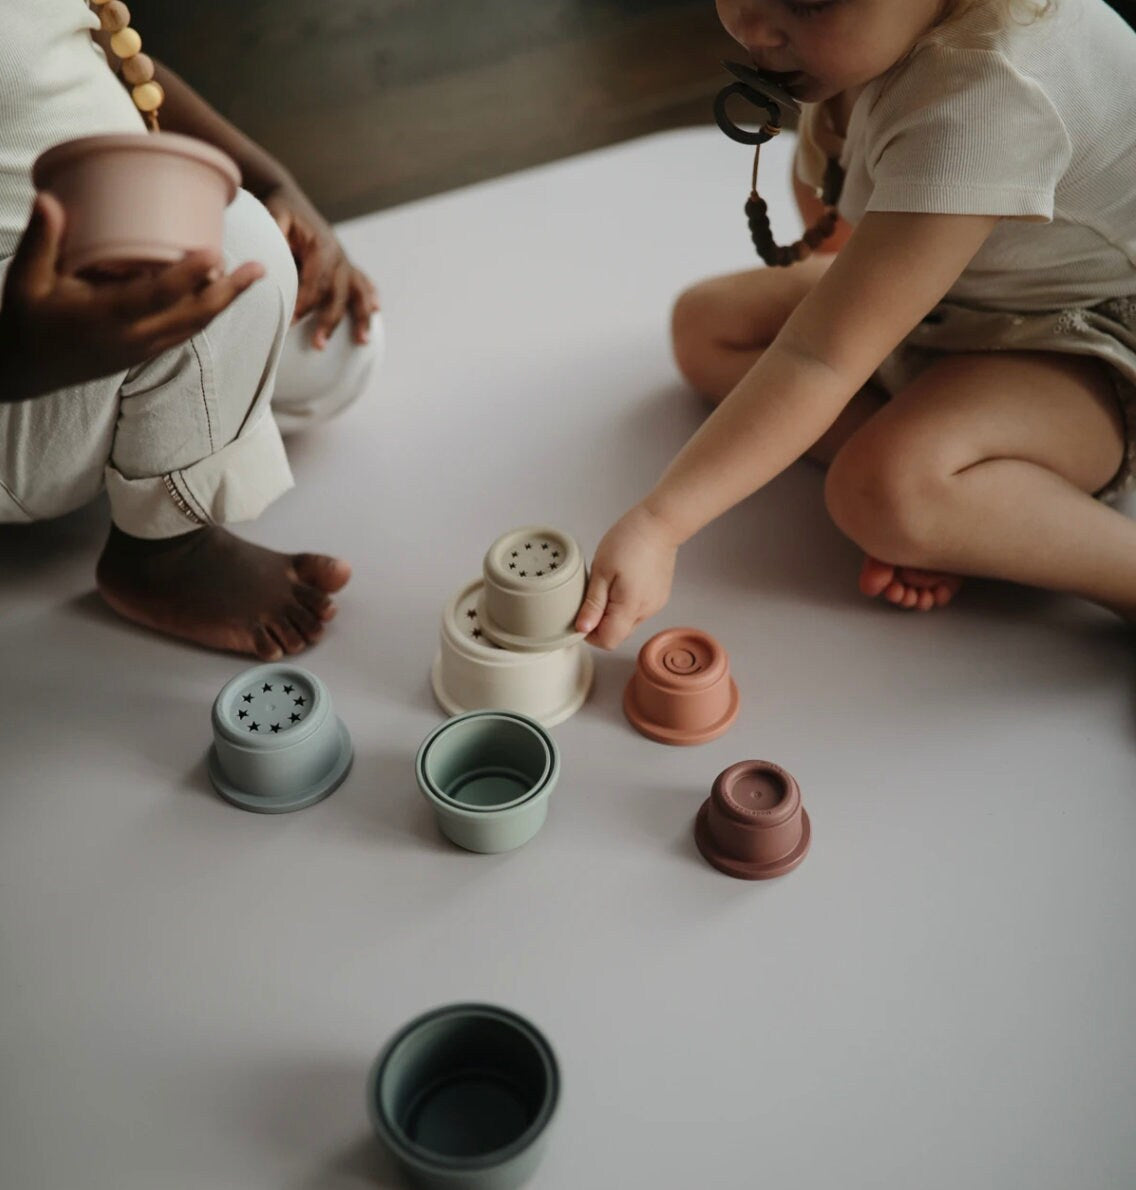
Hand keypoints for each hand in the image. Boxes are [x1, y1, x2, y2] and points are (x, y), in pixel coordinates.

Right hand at [0, 193, 263, 398]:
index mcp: (106, 318)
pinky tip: (222, 294)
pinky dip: (207, 312)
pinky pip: (186, 332)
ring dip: (225, 301)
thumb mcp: (25, 280)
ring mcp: (143, 349)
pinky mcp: (146, 353)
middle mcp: (133, 338)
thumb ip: (41, 241)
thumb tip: (50, 199)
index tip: (214, 253)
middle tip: (260, 267)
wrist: (26, 371)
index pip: (156, 297)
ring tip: (251, 275)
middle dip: (230, 292)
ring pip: (195, 326)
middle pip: (194, 316)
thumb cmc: (26, 320)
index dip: (187, 276)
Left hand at [261, 180, 379, 348]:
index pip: (316, 281)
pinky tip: (377, 311)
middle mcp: (339, 256)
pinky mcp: (345, 264)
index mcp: (322, 247)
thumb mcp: (273, 217)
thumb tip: (268, 255)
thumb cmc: (278, 211)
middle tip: (318, 344)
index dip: (305, 302)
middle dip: (329, 320)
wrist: (287, 196)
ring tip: (361, 340)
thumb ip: (275, 234)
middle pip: (338, 294)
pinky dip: (369, 296)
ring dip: (360, 318)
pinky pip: (362, 282)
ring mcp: (345, 261)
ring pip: (356, 293)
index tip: (292, 321)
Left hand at [575, 504, 678, 649]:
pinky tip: (622, 581)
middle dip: (600, 622)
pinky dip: (625, 604)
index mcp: (630, 607)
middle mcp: (646, 611)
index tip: (581, 616)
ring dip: (613, 612)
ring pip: (627, 622)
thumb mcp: (601, 570)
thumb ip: (593, 603)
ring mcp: (655, 604)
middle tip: (592, 595)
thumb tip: (583, 629)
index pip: (608, 641)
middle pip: (618, 633)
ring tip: (608, 584)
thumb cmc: (629, 541)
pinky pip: (637, 610)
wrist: (659, 524)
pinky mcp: (659, 596)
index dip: (590, 634)